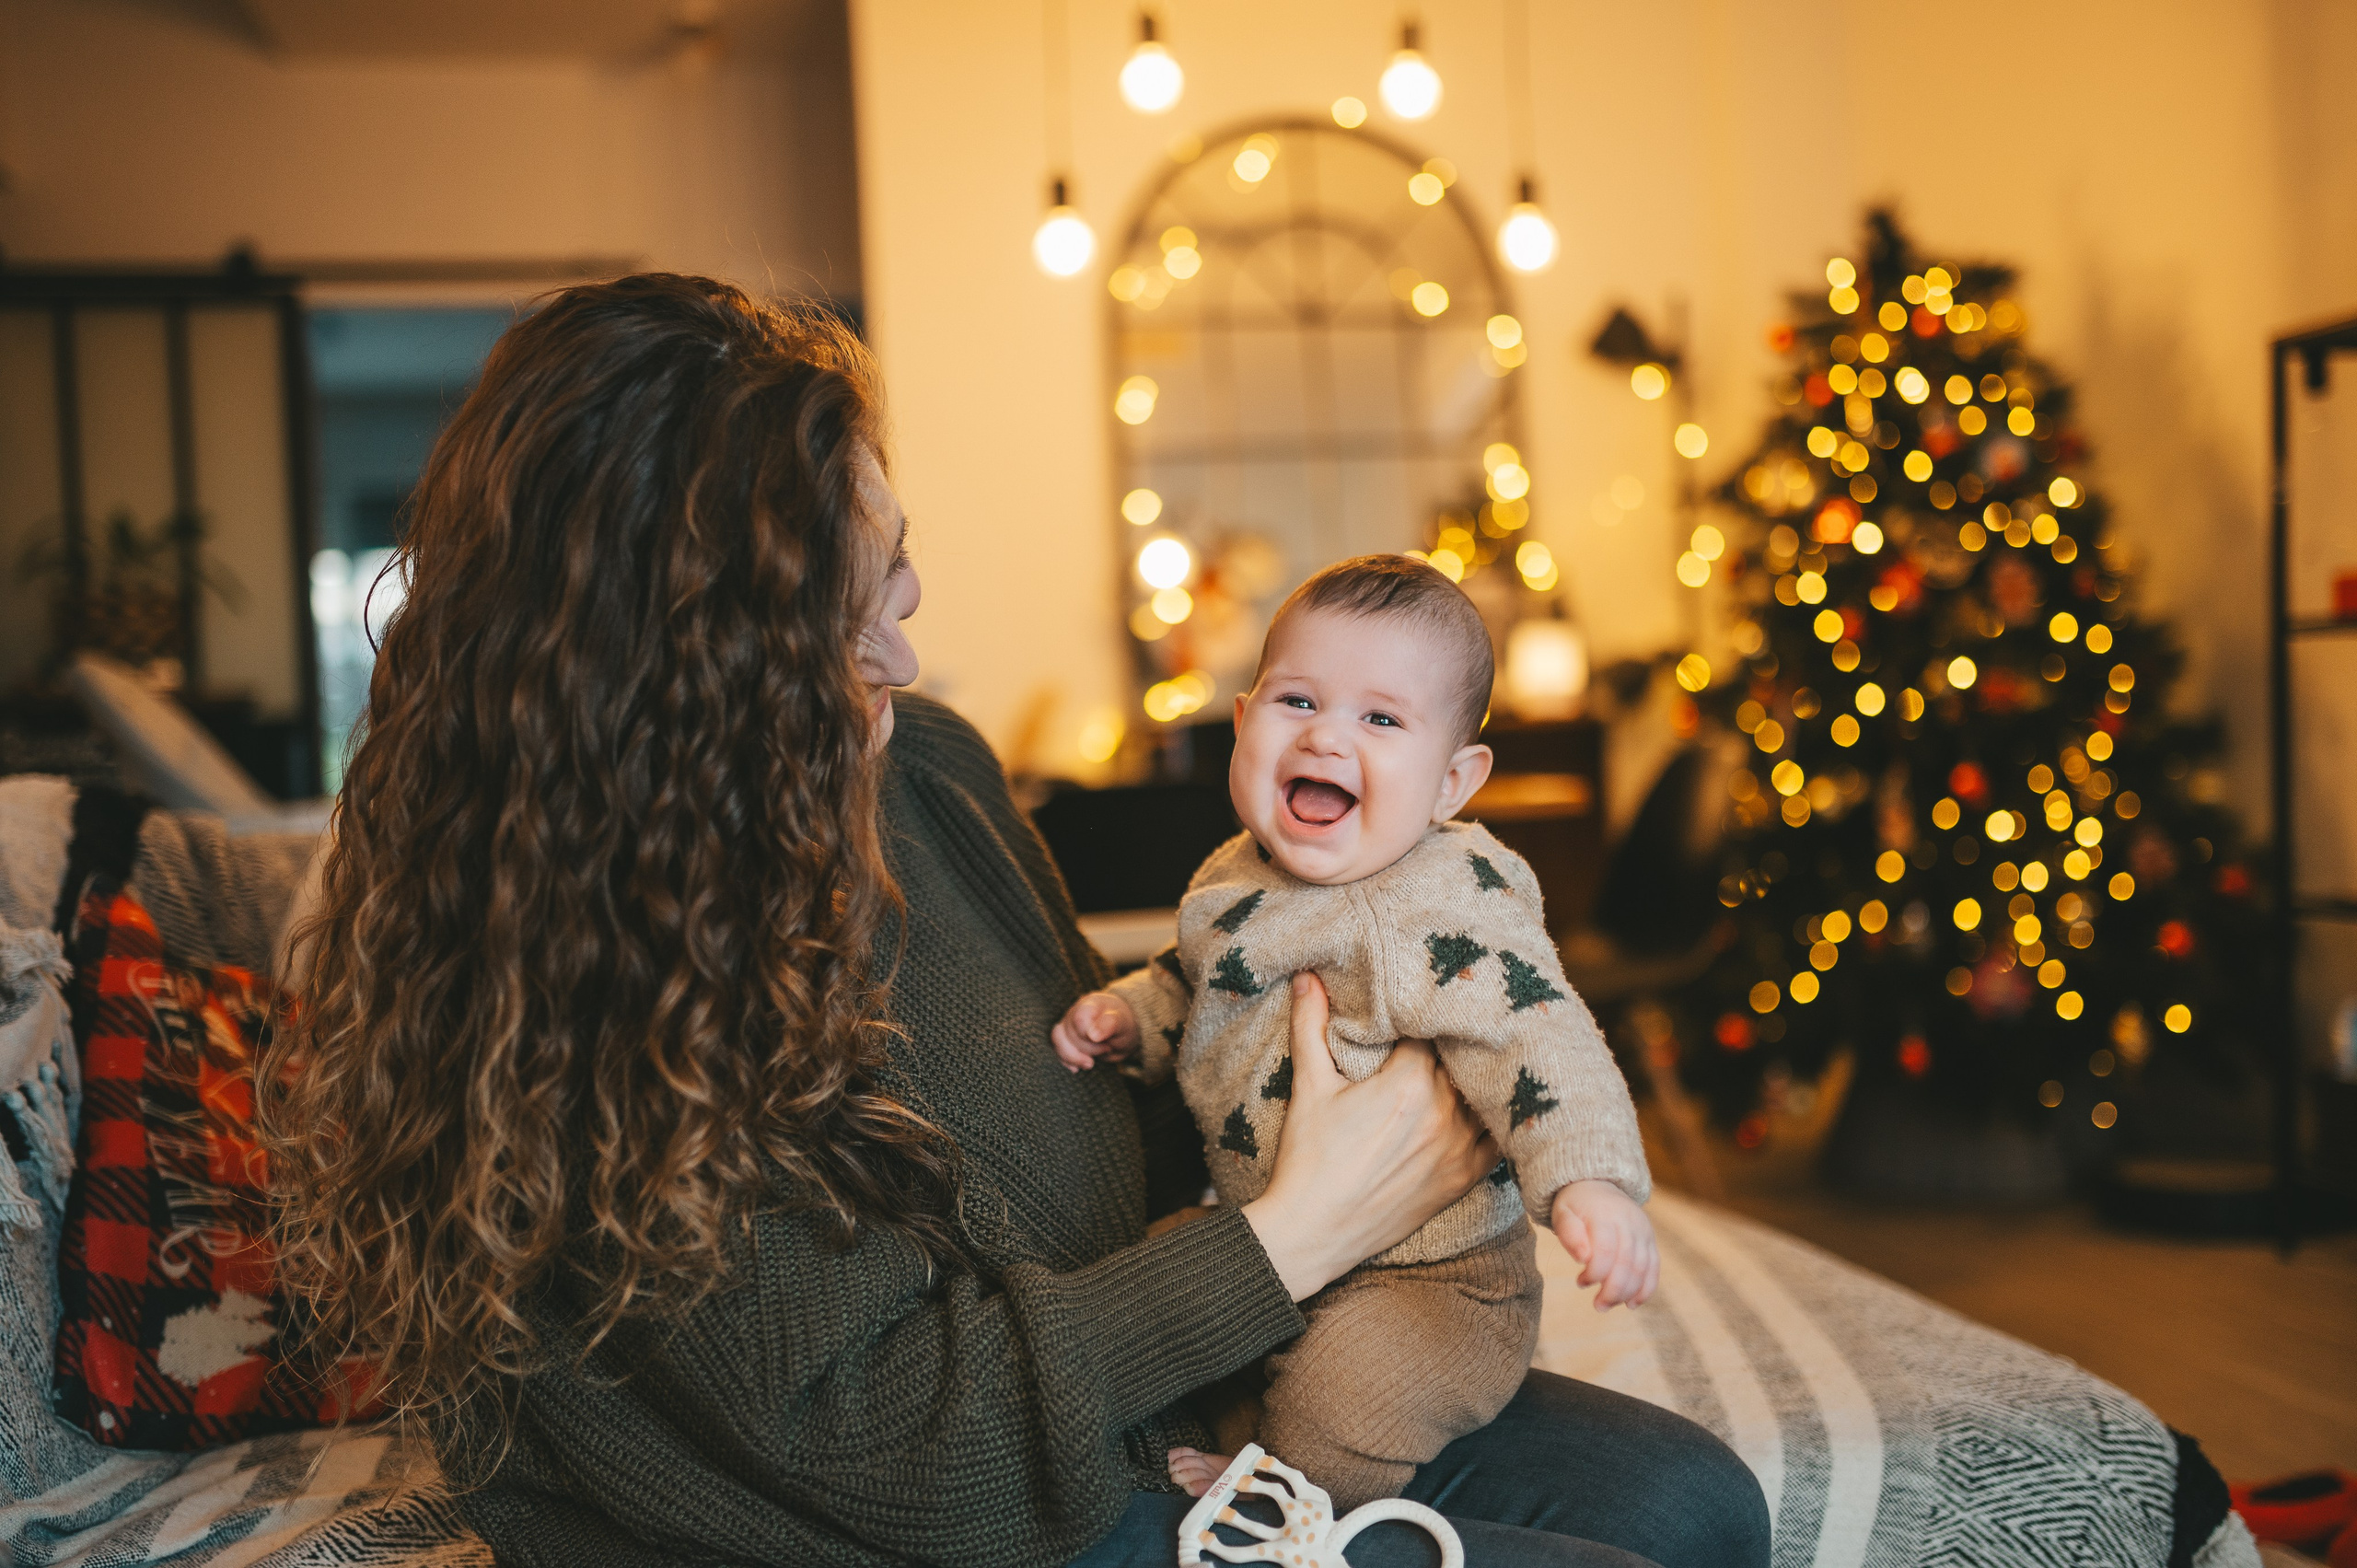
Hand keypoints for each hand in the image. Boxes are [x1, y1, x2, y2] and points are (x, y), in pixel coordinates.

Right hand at [1051, 991, 1139, 1071]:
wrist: (1121, 1028)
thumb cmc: (1122, 1023)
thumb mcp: (1122, 1024)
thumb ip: (1109, 1025)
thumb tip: (1092, 1035)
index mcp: (1090, 1005)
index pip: (1079, 1019)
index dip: (1088, 1037)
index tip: (1106, 1045)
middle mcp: (1074, 1012)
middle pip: (1068, 1033)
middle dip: (1088, 1048)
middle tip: (1107, 1049)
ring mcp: (1067, 1025)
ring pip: (1057, 1040)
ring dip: (1072, 1057)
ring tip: (1090, 1064)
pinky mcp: (1065, 1039)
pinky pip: (1057, 1049)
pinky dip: (1066, 1061)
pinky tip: (1077, 1068)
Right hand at [1242, 973, 1496, 1300]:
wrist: (1313, 1233)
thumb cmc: (1307, 1159)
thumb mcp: (1307, 1087)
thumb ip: (1310, 1025)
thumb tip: (1306, 975)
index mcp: (1409, 1083)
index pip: (1433, 1027)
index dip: (1428, 1011)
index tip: (1424, 998)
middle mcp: (1444, 1113)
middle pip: (1464, 1058)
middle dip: (1455, 1039)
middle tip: (1455, 1018)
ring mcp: (1458, 1149)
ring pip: (1486, 1095)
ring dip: (1478, 1077)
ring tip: (1477, 1056)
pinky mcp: (1462, 1179)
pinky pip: (1497, 1140)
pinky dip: (1494, 1120)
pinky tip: (1491, 1106)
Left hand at [1550, 1179, 1658, 1310]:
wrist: (1597, 1185)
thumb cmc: (1576, 1206)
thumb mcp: (1563, 1214)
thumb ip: (1569, 1234)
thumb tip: (1583, 1258)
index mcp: (1605, 1215)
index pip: (1606, 1251)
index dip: (1595, 1273)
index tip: (1580, 1282)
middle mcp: (1629, 1222)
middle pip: (1627, 1263)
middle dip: (1613, 1290)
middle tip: (1598, 1305)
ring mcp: (1643, 1230)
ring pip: (1642, 1268)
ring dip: (1627, 1293)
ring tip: (1608, 1305)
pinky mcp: (1650, 1239)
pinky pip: (1654, 1267)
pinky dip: (1646, 1288)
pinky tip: (1633, 1303)